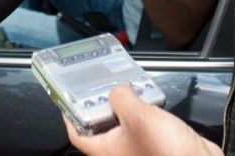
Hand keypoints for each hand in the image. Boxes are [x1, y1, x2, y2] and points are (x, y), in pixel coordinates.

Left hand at [64, 84, 221, 155]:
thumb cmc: (164, 150)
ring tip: (127, 86)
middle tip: (102, 84)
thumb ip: (121, 97)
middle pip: (101, 125)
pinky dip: (143, 110)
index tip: (69, 98)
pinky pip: (143, 124)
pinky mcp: (154, 143)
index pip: (77, 134)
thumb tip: (117, 90)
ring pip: (124, 123)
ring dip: (126, 104)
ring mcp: (137, 148)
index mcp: (105, 151)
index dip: (70, 115)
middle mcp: (118, 151)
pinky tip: (148, 97)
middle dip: (102, 103)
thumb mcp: (136, 115)